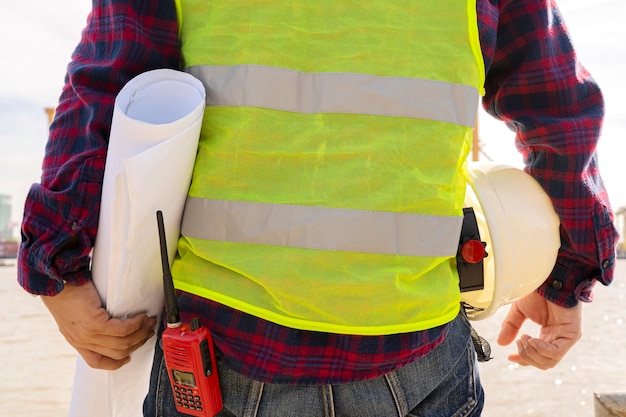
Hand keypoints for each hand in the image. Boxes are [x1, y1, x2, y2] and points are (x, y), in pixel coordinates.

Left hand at [41, 280, 156, 370]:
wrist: (56, 283)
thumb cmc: (67, 293)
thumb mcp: (76, 316)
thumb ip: (90, 326)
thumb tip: (111, 324)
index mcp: (77, 342)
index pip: (97, 362)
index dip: (115, 363)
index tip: (128, 357)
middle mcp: (83, 342)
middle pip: (117, 352)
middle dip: (137, 343)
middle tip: (148, 331)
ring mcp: (88, 335)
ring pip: (123, 343)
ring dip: (140, 333)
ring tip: (148, 322)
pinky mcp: (94, 323)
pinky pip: (122, 330)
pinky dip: (135, 324)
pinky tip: (140, 317)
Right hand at [497, 291, 581, 369]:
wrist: (547, 277)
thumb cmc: (537, 291)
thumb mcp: (519, 311)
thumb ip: (511, 327)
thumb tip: (501, 343)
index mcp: (547, 335)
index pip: (537, 357)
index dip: (523, 360)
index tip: (510, 357)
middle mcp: (558, 338)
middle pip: (544, 363)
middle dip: (526, 356)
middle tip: (517, 341)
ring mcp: (566, 337)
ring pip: (550, 361)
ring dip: (532, 352)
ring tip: (523, 337)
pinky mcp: (572, 334)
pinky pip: (556, 352)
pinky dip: (541, 349)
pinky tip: (532, 339)